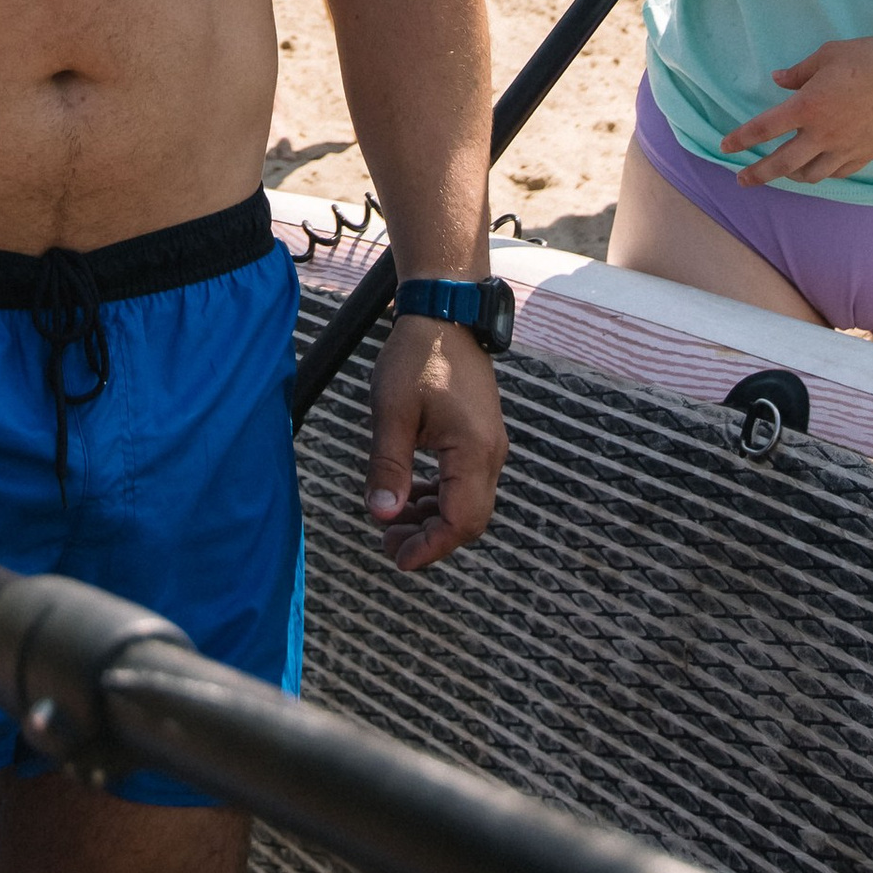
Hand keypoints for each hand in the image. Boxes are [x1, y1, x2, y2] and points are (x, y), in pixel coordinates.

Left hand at [364, 310, 506, 572]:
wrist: (445, 314)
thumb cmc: (418, 356)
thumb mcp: (392, 411)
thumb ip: (389, 467)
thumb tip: (382, 515)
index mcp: (474, 452)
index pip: (461, 522)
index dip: (430, 549)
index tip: (397, 559)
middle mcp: (490, 454)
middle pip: (468, 520)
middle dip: (429, 538)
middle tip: (386, 541)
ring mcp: (488, 446)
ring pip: (467, 503)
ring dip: (431, 519)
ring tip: (390, 521)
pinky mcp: (479, 437)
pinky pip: (464, 482)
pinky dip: (438, 497)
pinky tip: (409, 494)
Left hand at [721, 31, 872, 185]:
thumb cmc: (871, 59)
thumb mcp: (828, 54)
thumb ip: (799, 72)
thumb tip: (778, 80)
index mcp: (807, 107)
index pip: (763, 129)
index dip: (740, 139)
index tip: (725, 147)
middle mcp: (822, 134)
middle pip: (781, 164)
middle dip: (757, 174)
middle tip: (742, 181)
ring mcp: (845, 149)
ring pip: (810, 175)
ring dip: (791, 176)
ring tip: (783, 172)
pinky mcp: (866, 155)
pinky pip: (838, 173)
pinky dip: (823, 173)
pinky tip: (819, 168)